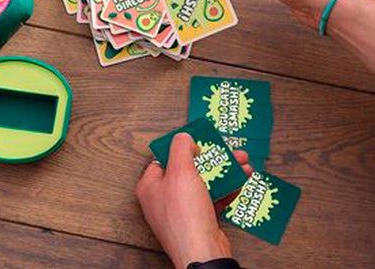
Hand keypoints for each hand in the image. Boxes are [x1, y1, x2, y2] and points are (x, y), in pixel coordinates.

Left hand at [136, 133, 250, 268]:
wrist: (203, 254)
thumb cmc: (185, 215)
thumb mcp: (181, 171)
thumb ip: (181, 148)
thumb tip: (183, 137)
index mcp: (150, 186)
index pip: (162, 158)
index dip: (179, 147)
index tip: (196, 141)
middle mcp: (163, 199)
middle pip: (187, 170)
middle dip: (209, 159)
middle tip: (224, 150)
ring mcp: (181, 212)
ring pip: (202, 184)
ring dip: (223, 172)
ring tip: (241, 162)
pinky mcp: (198, 222)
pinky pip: (212, 199)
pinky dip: (226, 189)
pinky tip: (241, 181)